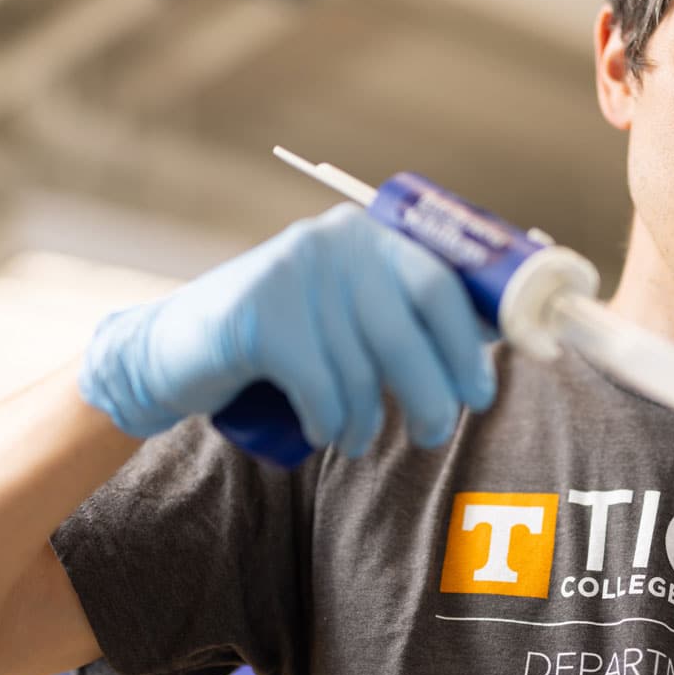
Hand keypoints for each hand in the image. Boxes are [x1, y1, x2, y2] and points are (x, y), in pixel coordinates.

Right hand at [78, 204, 495, 455]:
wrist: (173, 351)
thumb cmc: (284, 341)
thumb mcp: (349, 314)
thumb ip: (408, 312)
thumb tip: (500, 331)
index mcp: (367, 234)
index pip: (440, 283)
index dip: (468, 344)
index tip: (482, 392)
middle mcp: (334, 240)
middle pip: (406, 331)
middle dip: (431, 394)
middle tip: (433, 434)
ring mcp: (293, 272)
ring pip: (361, 369)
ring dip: (367, 421)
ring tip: (357, 440)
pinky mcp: (259, 313)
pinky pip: (320, 387)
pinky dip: (328, 422)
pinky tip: (321, 432)